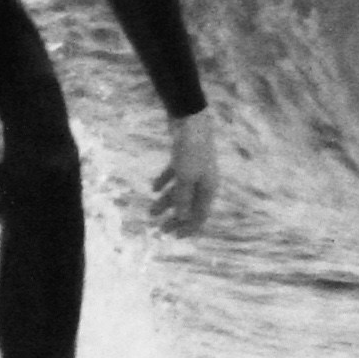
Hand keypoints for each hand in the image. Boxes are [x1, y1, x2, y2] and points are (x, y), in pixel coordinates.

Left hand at [151, 107, 222, 236]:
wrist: (190, 119)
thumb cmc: (191, 150)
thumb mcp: (185, 178)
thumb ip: (184, 199)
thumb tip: (183, 219)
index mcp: (208, 188)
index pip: (200, 215)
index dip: (188, 228)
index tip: (174, 238)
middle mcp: (203, 181)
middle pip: (189, 206)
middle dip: (174, 219)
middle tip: (159, 230)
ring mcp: (194, 169)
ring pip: (180, 192)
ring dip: (166, 203)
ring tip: (150, 212)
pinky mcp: (184, 158)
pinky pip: (174, 176)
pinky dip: (165, 183)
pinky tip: (153, 189)